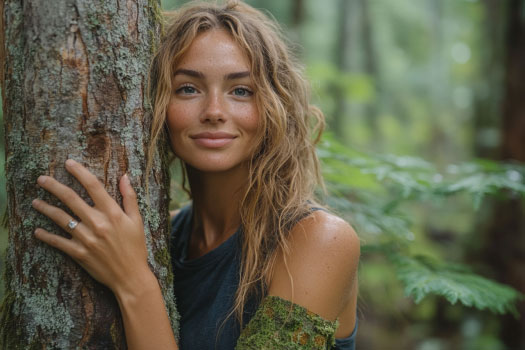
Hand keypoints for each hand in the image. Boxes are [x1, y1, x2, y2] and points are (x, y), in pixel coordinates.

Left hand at [32, 159, 151, 296]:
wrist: (130, 277)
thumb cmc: (136, 248)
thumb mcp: (137, 220)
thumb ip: (129, 197)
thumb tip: (125, 176)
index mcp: (112, 213)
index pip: (93, 186)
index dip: (79, 172)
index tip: (68, 163)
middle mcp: (97, 223)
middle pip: (71, 198)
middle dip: (53, 186)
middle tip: (41, 179)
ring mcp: (87, 238)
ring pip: (60, 218)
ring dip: (45, 208)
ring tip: (35, 202)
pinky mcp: (79, 253)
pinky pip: (58, 242)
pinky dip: (46, 236)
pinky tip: (37, 231)